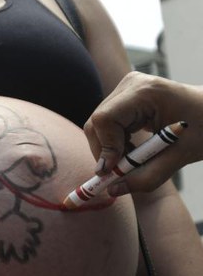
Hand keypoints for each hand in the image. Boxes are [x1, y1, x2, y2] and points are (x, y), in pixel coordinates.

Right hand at [83, 71, 202, 194]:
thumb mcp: (178, 157)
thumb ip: (146, 177)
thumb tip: (112, 191)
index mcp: (146, 92)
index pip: (105, 119)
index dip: (104, 147)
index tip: (112, 171)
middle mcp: (131, 84)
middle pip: (98, 122)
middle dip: (104, 152)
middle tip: (119, 172)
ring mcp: (127, 88)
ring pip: (99, 124)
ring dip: (109, 149)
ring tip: (131, 160)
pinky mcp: (125, 96)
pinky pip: (107, 123)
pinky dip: (114, 142)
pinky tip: (132, 148)